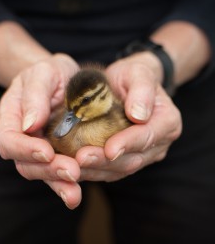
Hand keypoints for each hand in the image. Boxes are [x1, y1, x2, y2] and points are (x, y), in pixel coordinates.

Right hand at [0, 53, 81, 208]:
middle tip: (70, 172)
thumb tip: (29, 124)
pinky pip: (59, 172)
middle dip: (47, 170)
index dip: (24, 149)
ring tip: (74, 193)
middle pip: (26, 162)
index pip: (9, 139)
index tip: (46, 152)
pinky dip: (67, 184)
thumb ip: (34, 95)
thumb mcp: (44, 73)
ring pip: (43, 173)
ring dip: (58, 184)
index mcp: (12, 117)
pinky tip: (77, 194)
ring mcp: (41, 148)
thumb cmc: (53, 73)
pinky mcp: (58, 154)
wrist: (66, 78)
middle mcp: (24, 137)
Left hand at [76, 53, 181, 181]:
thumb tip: (138, 114)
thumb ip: (142, 89)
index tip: (109, 149)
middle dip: (106, 161)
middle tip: (82, 159)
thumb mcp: (138, 72)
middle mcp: (159, 142)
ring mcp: (144, 154)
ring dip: (97, 169)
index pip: (147, 136)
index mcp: (167, 122)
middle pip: (134, 159)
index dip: (127, 144)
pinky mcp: (129, 158)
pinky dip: (95, 171)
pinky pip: (112, 170)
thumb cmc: (132, 76)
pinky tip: (78, 168)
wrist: (127, 85)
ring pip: (121, 169)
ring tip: (75, 165)